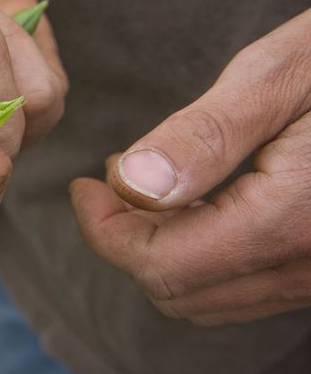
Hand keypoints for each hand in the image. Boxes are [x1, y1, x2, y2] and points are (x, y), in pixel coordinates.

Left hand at [71, 9, 310, 325]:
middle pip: (180, 291)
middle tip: (110, 181)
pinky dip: (204, 256)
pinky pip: (250, 287)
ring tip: (147, 187)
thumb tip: (131, 183)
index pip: (162, 265)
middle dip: (127, 240)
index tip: (83, 185)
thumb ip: (204, 136)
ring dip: (163, 249)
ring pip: (212, 298)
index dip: (104, 231)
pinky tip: (198, 204)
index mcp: (291, 219)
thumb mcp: (279, 75)